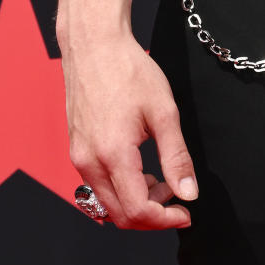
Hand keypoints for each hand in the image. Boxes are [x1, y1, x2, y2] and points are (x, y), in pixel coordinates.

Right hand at [62, 31, 196, 228]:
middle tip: (177, 199)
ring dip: (136, 203)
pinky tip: (140, 168)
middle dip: (152, 216)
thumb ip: (176, 156)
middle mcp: (89, 162)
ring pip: (107, 203)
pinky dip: (121, 189)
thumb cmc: (128, 70)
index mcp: (113, 155)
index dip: (165, 219)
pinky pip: (98, 185)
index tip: (186, 212)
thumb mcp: (163, 111)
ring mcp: (79, 157)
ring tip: (161, 179)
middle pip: (120, 216)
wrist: (94, 44)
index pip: (138, 210)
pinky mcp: (77, 149)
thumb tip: (188, 192)